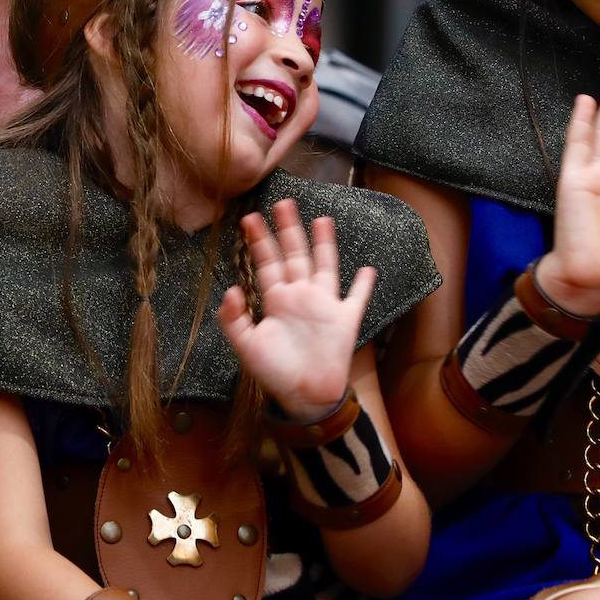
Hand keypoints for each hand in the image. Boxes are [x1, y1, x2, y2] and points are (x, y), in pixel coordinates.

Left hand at [218, 198, 376, 420]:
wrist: (304, 396)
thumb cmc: (274, 373)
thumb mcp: (246, 347)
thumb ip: (234, 320)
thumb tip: (231, 290)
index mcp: (276, 300)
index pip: (266, 263)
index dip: (259, 241)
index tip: (249, 218)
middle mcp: (300, 295)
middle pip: (294, 254)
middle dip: (288, 229)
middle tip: (282, 203)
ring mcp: (324, 305)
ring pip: (324, 265)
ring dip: (323, 243)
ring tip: (321, 219)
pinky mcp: (345, 319)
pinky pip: (357, 298)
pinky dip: (363, 285)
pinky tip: (368, 270)